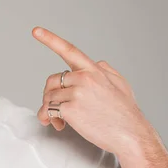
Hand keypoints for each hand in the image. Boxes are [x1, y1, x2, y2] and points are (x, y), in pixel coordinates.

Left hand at [32, 26, 152, 155]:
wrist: (132, 136)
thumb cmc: (126, 114)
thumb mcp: (121, 84)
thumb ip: (106, 70)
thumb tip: (96, 63)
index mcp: (94, 70)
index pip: (69, 50)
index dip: (50, 39)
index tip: (36, 31)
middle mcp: (84, 78)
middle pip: (52, 81)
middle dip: (51, 95)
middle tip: (57, 108)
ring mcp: (77, 93)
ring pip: (48, 97)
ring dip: (50, 110)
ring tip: (61, 121)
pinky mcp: (70, 109)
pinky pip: (48, 110)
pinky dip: (48, 118)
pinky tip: (59, 125)